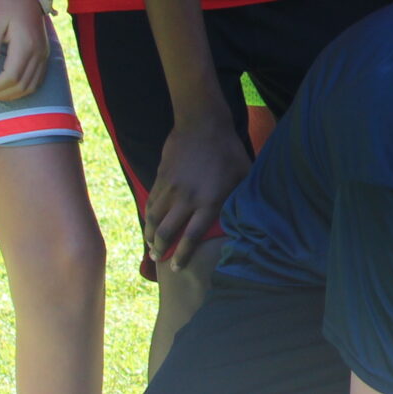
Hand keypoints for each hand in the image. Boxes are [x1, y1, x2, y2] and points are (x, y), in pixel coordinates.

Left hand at [0, 0, 51, 100]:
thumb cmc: (4, 3)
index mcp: (25, 44)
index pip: (11, 77)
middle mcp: (38, 51)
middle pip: (21, 85)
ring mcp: (43, 52)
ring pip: (31, 85)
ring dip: (11, 94)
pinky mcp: (44, 52)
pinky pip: (37, 79)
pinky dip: (23, 88)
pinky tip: (7, 87)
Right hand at [147, 116, 252, 269]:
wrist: (202, 125)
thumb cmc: (229, 150)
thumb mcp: (242, 175)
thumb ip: (239, 198)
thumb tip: (245, 216)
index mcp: (209, 201)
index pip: (192, 237)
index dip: (183, 256)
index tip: (177, 269)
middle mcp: (187, 199)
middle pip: (166, 233)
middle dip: (160, 250)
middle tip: (158, 259)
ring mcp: (170, 189)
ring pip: (153, 220)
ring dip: (150, 236)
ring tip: (151, 246)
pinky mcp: (160, 179)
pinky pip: (150, 203)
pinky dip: (147, 216)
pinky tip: (149, 223)